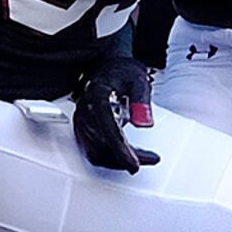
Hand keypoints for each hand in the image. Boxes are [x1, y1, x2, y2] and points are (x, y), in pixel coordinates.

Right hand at [70, 57, 158, 172]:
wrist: (107, 68)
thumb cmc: (122, 73)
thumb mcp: (138, 79)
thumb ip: (141, 99)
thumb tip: (144, 123)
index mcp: (96, 95)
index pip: (107, 127)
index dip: (120, 149)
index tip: (134, 163)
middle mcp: (84, 110)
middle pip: (101, 144)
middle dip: (124, 158)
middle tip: (149, 160)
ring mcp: (82, 122)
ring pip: (96, 152)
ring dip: (119, 160)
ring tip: (143, 159)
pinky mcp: (83, 131)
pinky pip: (95, 151)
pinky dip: (112, 158)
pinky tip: (128, 156)